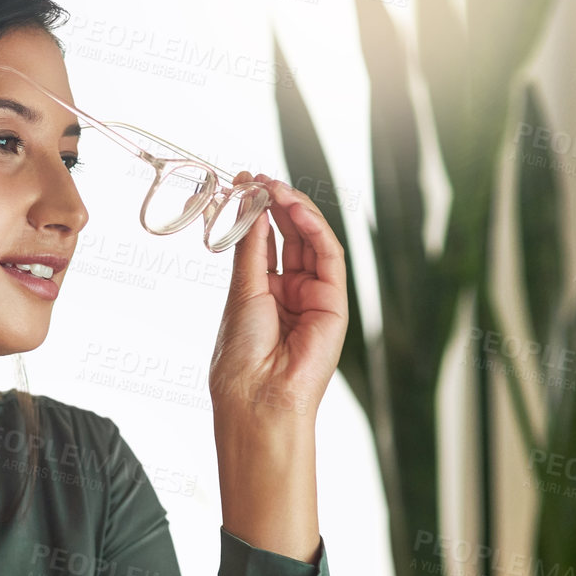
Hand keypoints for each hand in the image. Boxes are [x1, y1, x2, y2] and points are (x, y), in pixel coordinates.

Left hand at [208, 172, 348, 423]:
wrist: (258, 396)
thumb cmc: (241, 357)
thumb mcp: (242, 291)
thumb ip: (251, 248)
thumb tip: (249, 206)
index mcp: (264, 294)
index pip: (266, 242)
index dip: (258, 212)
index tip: (244, 183)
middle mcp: (291, 294)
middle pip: (291, 237)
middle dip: (277, 204)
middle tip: (260, 178)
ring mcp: (314, 297)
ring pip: (311, 242)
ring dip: (295, 210)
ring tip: (275, 186)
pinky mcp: (335, 303)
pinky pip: (329, 258)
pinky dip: (315, 229)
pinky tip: (296, 209)